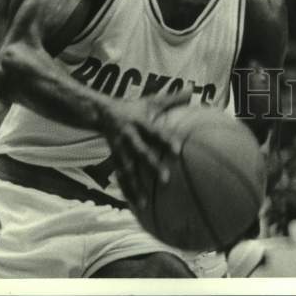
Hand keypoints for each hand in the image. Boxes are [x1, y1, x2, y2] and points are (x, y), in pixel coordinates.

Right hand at [98, 85, 193, 209]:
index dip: (166, 140)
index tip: (178, 150)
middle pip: (141, 153)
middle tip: (166, 180)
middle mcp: (129, 138)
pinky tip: (135, 207)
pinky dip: (127, 193)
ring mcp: (120, 151)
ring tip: (145, 204)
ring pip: (127, 171)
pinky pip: (120, 179)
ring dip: (135, 187)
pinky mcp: (114, 161)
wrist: (103, 114)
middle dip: (152, 166)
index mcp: (140, 122)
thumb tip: (192, 88)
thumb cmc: (134, 109)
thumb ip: (172, 99)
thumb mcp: (151, 102)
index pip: (155, 132)